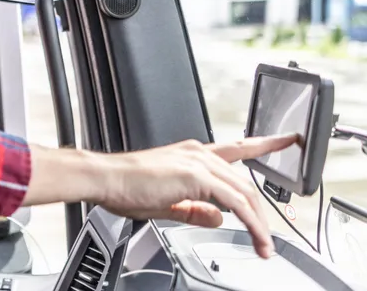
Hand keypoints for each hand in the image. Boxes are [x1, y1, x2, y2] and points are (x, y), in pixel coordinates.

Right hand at [23, 133, 298, 258]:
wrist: (103, 178)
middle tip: (268, 239)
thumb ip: (195, 210)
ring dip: (259, 223)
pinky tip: (254, 237)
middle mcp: (198, 153)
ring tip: (263, 245)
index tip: (284, 140)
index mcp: (191, 155)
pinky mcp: (197, 177)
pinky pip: (235, 203)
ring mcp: (199, 163)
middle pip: (245, 183)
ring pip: (244, 194)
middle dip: (261, 213)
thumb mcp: (166, 203)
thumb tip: (218, 218)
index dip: (263, 145)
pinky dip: (250, 223)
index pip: (236, 149)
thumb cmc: (122, 187)